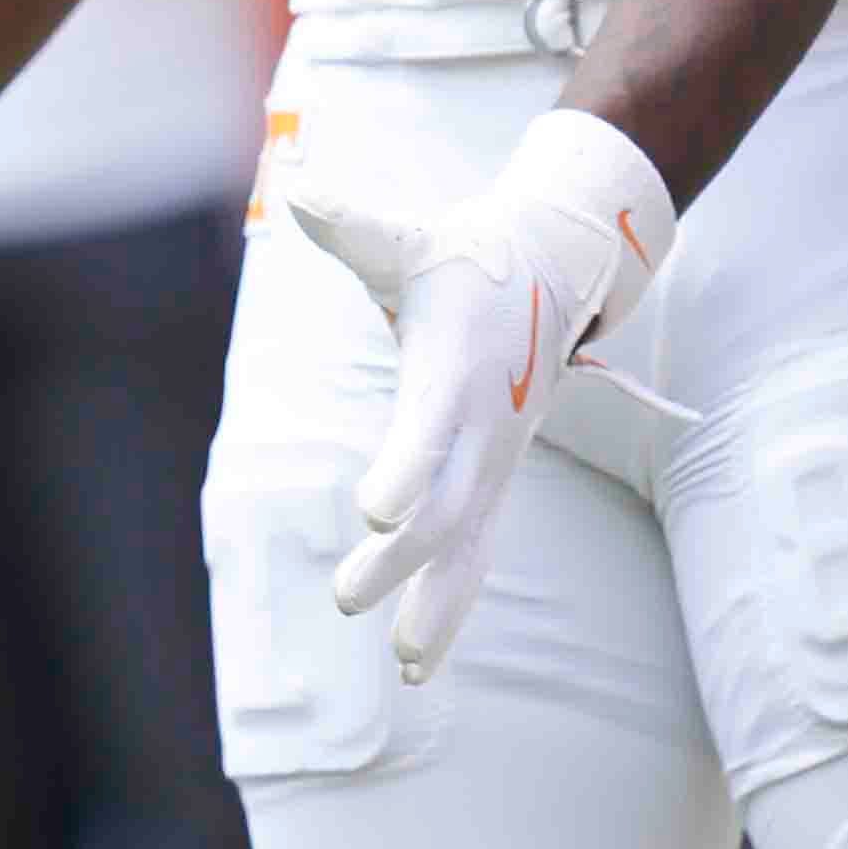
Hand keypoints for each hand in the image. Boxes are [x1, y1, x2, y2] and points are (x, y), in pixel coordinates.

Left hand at [287, 108, 675, 682]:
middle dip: (402, 559)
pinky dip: (453, 604)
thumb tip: (296, 184)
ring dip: (437, 604)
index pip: (430, 430)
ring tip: (404, 664)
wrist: (552, 272)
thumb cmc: (464, 256)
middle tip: (348, 594)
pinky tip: (417, 661)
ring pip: (470, 545)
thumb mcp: (407, 235)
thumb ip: (350, 223)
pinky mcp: (496, 480)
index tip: (371, 512)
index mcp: (456, 370)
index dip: (404, 470)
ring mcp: (497, 461)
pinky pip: (477, 553)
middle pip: (448, 506)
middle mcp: (485, 427)